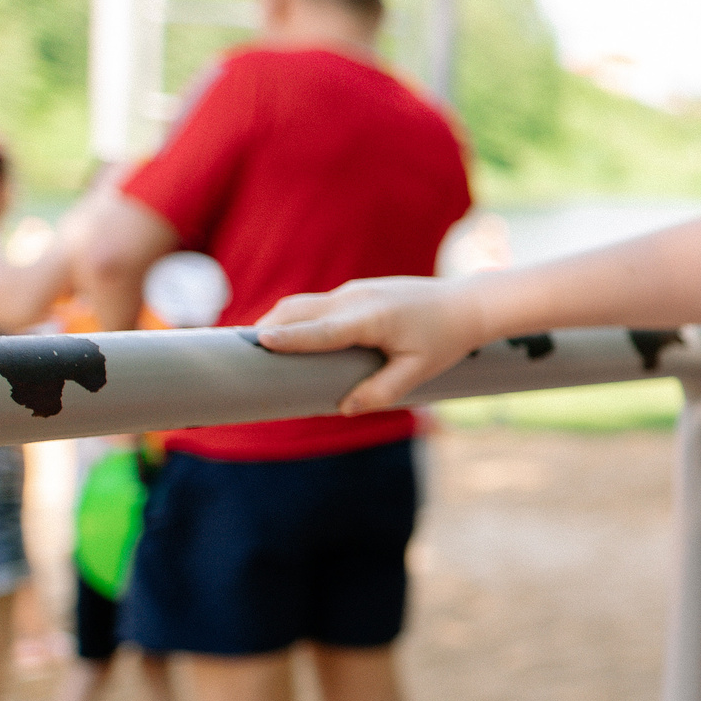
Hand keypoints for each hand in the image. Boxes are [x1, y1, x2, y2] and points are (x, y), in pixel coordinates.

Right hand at [256, 276, 486, 414]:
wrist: (467, 304)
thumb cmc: (445, 340)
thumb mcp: (419, 371)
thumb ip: (383, 391)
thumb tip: (344, 409)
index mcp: (371, 318)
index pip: (321, 330)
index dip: (290, 337)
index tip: (259, 341)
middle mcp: (356, 298)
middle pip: (298, 310)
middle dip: (267, 327)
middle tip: (234, 351)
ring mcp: (354, 291)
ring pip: (303, 304)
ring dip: (277, 321)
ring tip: (249, 347)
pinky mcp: (355, 292)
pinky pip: (316, 304)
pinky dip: (295, 318)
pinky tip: (283, 336)